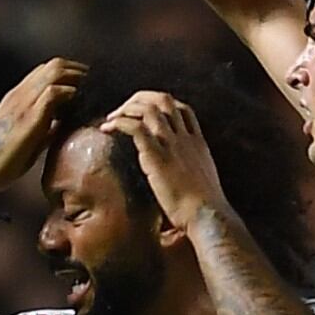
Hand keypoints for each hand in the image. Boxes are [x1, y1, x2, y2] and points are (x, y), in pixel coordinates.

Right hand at [0, 56, 88, 193]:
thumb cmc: (4, 161)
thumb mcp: (28, 139)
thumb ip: (45, 128)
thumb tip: (64, 126)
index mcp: (17, 97)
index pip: (45, 71)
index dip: (68, 73)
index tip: (86, 84)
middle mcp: (20, 93)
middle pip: (54, 65)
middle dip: (78, 71)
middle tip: (96, 84)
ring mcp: (23, 102)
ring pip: (56, 72)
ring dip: (78, 79)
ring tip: (93, 91)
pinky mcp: (29, 115)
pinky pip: (55, 92)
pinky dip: (72, 94)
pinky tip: (82, 105)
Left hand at [98, 91, 227, 228]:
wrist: (207, 216)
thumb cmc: (204, 210)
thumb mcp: (203, 184)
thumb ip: (190, 174)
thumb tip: (180, 183)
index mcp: (197, 143)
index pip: (182, 108)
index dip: (160, 104)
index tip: (143, 113)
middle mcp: (185, 138)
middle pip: (163, 100)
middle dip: (139, 99)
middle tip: (122, 112)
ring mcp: (171, 145)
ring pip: (148, 108)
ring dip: (125, 108)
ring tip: (110, 119)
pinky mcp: (157, 157)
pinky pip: (135, 128)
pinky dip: (118, 123)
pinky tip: (107, 128)